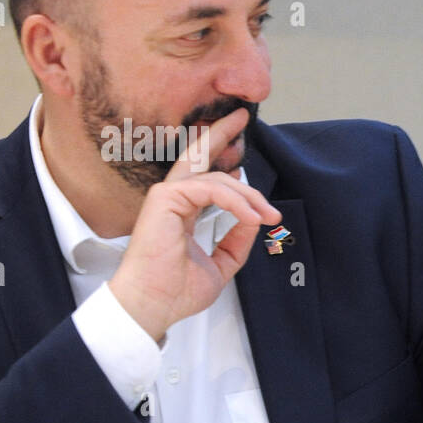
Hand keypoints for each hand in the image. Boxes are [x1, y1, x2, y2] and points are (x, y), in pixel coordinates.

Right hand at [107, 108, 279, 342]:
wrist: (154, 306)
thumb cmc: (175, 291)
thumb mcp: (221, 264)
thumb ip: (236, 241)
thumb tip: (254, 222)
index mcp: (182, 211)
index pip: (205, 177)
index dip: (223, 158)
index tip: (242, 150)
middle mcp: (173, 200)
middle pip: (198, 156)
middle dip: (221, 134)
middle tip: (242, 116)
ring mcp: (167, 197)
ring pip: (216, 177)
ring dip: (249, 196)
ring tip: (269, 216)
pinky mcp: (165, 200)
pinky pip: (211, 189)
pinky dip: (236, 202)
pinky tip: (253, 219)